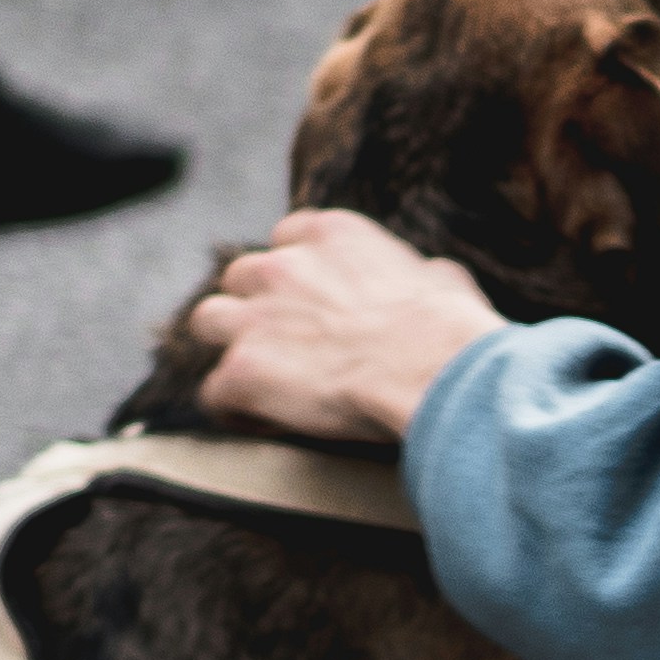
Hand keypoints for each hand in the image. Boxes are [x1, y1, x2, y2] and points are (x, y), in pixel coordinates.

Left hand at [180, 207, 499, 446]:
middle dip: (257, 308)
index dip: (297, 276)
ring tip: (259, 381)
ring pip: (209, 321)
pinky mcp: (243, 370)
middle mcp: (283, 266)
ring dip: (230, 348)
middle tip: (284, 345)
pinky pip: (215, 391)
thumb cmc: (449, 332)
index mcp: (331, 235)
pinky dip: (235, 408)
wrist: (432, 371)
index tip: (311, 304)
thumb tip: (431, 281)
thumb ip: (417, 274)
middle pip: (242, 277)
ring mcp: (256, 317)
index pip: (288, 239)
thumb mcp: (443, 280)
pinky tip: (261, 423)